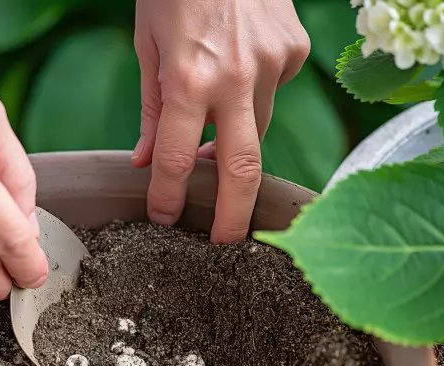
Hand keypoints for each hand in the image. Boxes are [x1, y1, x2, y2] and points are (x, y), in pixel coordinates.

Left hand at [132, 0, 309, 242]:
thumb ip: (152, 108)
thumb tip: (148, 160)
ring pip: (258, 127)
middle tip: (226, 244)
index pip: (176, 160)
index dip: (169, 197)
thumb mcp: (147, 43)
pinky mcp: (296, 51)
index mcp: (188, 78)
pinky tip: (240, 62)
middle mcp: (235, 78)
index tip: (165, 219)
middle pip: (241, 170)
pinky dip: (255, 91)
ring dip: (236, 137)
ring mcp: (273, 64)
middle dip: (233, 215)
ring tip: (214, 121)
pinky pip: (275, 90)